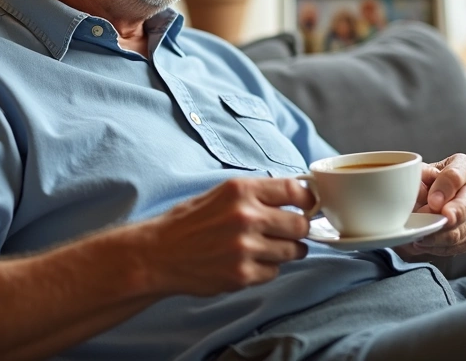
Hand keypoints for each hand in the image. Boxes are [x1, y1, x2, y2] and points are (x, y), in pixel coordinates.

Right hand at [139, 178, 314, 295]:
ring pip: (293, 251)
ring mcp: (245, 248)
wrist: (158, 253)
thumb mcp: (221, 193)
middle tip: (286, 232)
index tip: (308, 206)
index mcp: (241, 190)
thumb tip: (296, 196)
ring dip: (285, 251)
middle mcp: (245, 217)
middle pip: (300, 225)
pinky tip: (247, 262)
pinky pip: (274, 272)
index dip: (307, 200)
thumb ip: (257, 194)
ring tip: (263, 248)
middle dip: (298, 229)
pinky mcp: (242, 274)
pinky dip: (266, 268)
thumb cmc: (188, 222)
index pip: (294, 190)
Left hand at [394, 153, 465, 257]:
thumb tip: (420, 192)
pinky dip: (437, 247)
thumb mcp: (416, 174)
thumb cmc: (423, 183)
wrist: (425, 203)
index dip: (444, 189)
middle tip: (429, 222)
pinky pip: (456, 246)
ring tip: (418, 233)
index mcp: (465, 166)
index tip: (432, 201)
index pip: (456, 176)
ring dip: (436, 235)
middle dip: (447, 217)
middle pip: (465, 206)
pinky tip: (425, 241)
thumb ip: (417, 179)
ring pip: (459, 230)